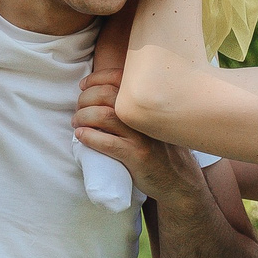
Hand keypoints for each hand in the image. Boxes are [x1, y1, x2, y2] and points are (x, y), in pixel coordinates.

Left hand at [73, 59, 205, 204]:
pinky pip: (108, 143)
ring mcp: (143, 135)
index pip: (119, 77)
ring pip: (104, 116)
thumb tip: (102, 95)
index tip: (83, 86)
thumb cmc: (162, 150)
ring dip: (83, 117)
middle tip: (78, 109)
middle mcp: (147, 114)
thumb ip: (137, 108)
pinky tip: (81, 136)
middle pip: (106, 94)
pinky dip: (89, 137)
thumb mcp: (155, 122)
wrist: (180, 180)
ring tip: (77, 123)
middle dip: (85, 99)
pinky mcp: (138, 156)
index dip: (96, 78)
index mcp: (150, 102)